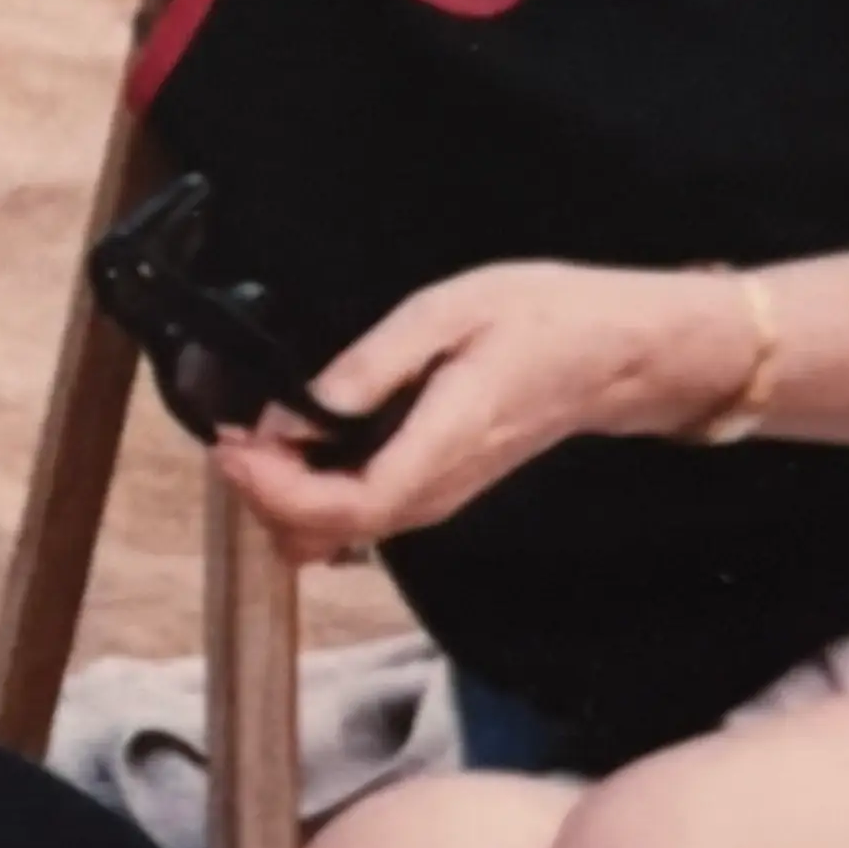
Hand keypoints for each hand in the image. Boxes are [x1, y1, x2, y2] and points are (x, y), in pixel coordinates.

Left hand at [212, 261, 757, 555]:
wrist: (617, 355)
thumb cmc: (544, 319)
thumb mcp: (452, 311)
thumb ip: (370, 366)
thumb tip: (294, 410)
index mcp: (442, 447)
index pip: (346, 507)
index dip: (276, 491)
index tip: (234, 447)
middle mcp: (435, 492)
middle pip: (326, 535)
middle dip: (265, 496)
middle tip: (232, 436)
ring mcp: (435, 501)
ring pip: (336, 535)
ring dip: (283, 499)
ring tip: (255, 439)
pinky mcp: (433, 493)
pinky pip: (356, 517)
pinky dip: (311, 495)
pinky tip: (295, 447)